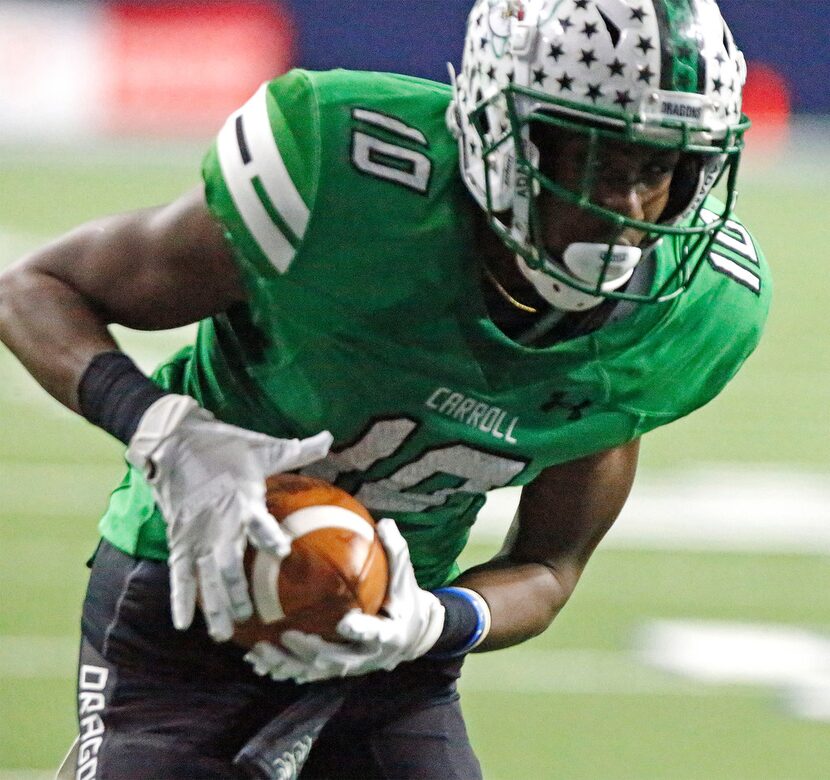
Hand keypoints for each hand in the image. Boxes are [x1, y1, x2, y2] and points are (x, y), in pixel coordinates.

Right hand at [126, 394, 331, 641]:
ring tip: (223, 633)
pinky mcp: (178, 538)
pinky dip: (180, 597)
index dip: (268, 536)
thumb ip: (298, 450)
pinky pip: (178, 572)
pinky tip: (183, 623)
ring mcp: (195, 532)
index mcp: (242, 497)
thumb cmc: (225, 444)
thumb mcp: (263, 446)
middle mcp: (218, 520)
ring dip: (213, 605)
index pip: (257, 520)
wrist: (174, 439)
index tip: (282, 551)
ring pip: (204, 575)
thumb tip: (330, 437)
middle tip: (249, 616)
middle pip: (227, 561)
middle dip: (237, 591)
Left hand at [244, 519, 444, 681]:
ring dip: (288, 663)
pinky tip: (258, 662)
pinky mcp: (336, 671)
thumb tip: (385, 522)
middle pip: (338, 660)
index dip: (361, 632)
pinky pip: (307, 673)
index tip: (345, 624)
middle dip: (311, 650)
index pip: (376, 635)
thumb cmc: (404, 600)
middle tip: (287, 634)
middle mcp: (369, 657)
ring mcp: (351, 667)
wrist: (410, 635)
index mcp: (390, 635)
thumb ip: (396, 552)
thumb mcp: (405, 577)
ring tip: (260, 651)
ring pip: (316, 671)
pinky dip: (283, 669)